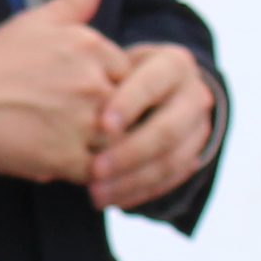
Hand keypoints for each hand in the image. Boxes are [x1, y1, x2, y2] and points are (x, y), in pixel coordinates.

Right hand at [0, 0, 121, 187]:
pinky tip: (67, 164)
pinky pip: (97, 170)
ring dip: (106, 146)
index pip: (129, 73)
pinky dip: (89, 171)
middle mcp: (95, 84)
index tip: (86, 95)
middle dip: (113, 117)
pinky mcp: (68, 158)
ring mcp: (84, 123)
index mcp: (93, 48)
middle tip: (84, 124)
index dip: (110, 86)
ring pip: (119, 141)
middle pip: (129, 108)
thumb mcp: (36, 20)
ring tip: (79, 146)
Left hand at [88, 40, 212, 212]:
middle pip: (167, 129)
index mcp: (174, 64)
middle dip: (130, 152)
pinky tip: (111, 200)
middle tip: (95, 169)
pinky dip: (139, 192)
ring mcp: (198, 128)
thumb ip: (94, 74)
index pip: (154, 83)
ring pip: (171, 161)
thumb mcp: (109, 61)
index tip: (102, 124)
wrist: (151, 89)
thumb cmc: (114, 71)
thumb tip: (62, 97)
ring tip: (95, 193)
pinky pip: (169, 181)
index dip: (130, 103)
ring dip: (132, 181)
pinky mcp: (193, 155)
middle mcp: (194, 94)